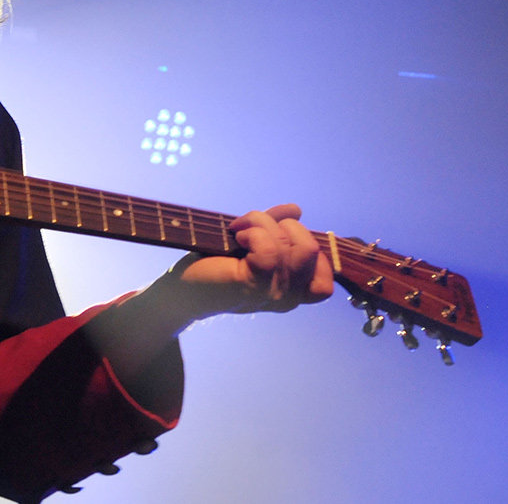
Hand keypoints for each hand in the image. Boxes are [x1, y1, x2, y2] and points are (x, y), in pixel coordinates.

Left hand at [168, 204, 335, 317]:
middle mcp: (288, 298)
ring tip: (240, 230)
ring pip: (293, 246)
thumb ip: (277, 227)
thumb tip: (296, 209)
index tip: (279, 234)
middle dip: (283, 225)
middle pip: (311, 249)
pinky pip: (270, 250)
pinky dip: (253, 232)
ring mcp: (272, 294)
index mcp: (292, 293)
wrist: (182, 287)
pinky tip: (236, 236)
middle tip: (253, 226)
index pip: (326, 279)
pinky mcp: (253, 285)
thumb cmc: (216, 263)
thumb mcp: (254, 240)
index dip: (308, 246)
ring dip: (263, 224)